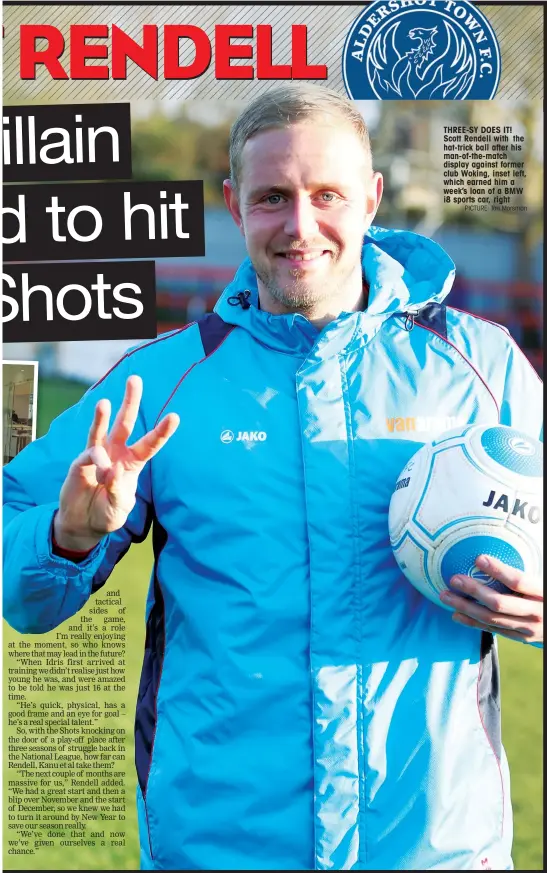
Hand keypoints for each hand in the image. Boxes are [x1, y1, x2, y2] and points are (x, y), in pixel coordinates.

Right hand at [54, 375, 178, 550]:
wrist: (83, 523)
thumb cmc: (106, 513)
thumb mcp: (119, 508)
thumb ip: (119, 492)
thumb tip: (111, 471)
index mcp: (133, 463)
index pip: (150, 444)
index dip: (162, 431)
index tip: (175, 416)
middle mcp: (116, 453)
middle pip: (125, 423)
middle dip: (130, 402)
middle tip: (134, 380)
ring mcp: (97, 455)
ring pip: (102, 430)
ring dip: (103, 416)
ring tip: (105, 403)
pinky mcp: (80, 462)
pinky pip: (90, 454)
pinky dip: (97, 460)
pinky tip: (101, 470)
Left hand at [439, 554, 542, 643]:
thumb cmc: (546, 597)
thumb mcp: (543, 584)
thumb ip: (524, 577)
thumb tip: (491, 558)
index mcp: (542, 593)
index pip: (519, 581)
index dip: (498, 570)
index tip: (479, 559)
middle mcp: (535, 612)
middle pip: (499, 602)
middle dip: (474, 591)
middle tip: (454, 579)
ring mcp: (527, 628)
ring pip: (491, 618)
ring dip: (466, 607)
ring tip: (446, 596)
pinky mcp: (520, 638)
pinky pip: (493, 630)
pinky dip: (472, 622)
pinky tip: (456, 615)